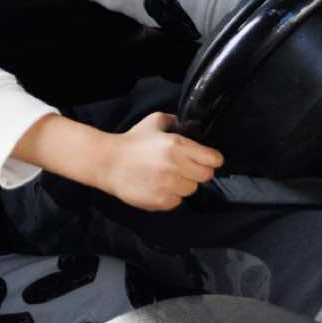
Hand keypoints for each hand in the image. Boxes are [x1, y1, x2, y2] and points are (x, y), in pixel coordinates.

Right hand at [96, 113, 221, 211]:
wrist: (108, 162)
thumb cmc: (132, 141)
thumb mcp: (154, 122)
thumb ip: (174, 121)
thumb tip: (190, 125)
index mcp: (177, 145)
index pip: (212, 159)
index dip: (212, 159)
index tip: (208, 160)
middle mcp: (176, 166)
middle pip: (206, 175)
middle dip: (198, 171)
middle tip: (185, 168)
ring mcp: (169, 185)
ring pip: (192, 189)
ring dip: (184, 184)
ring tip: (168, 177)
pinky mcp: (162, 201)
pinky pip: (178, 201)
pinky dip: (172, 195)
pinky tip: (159, 186)